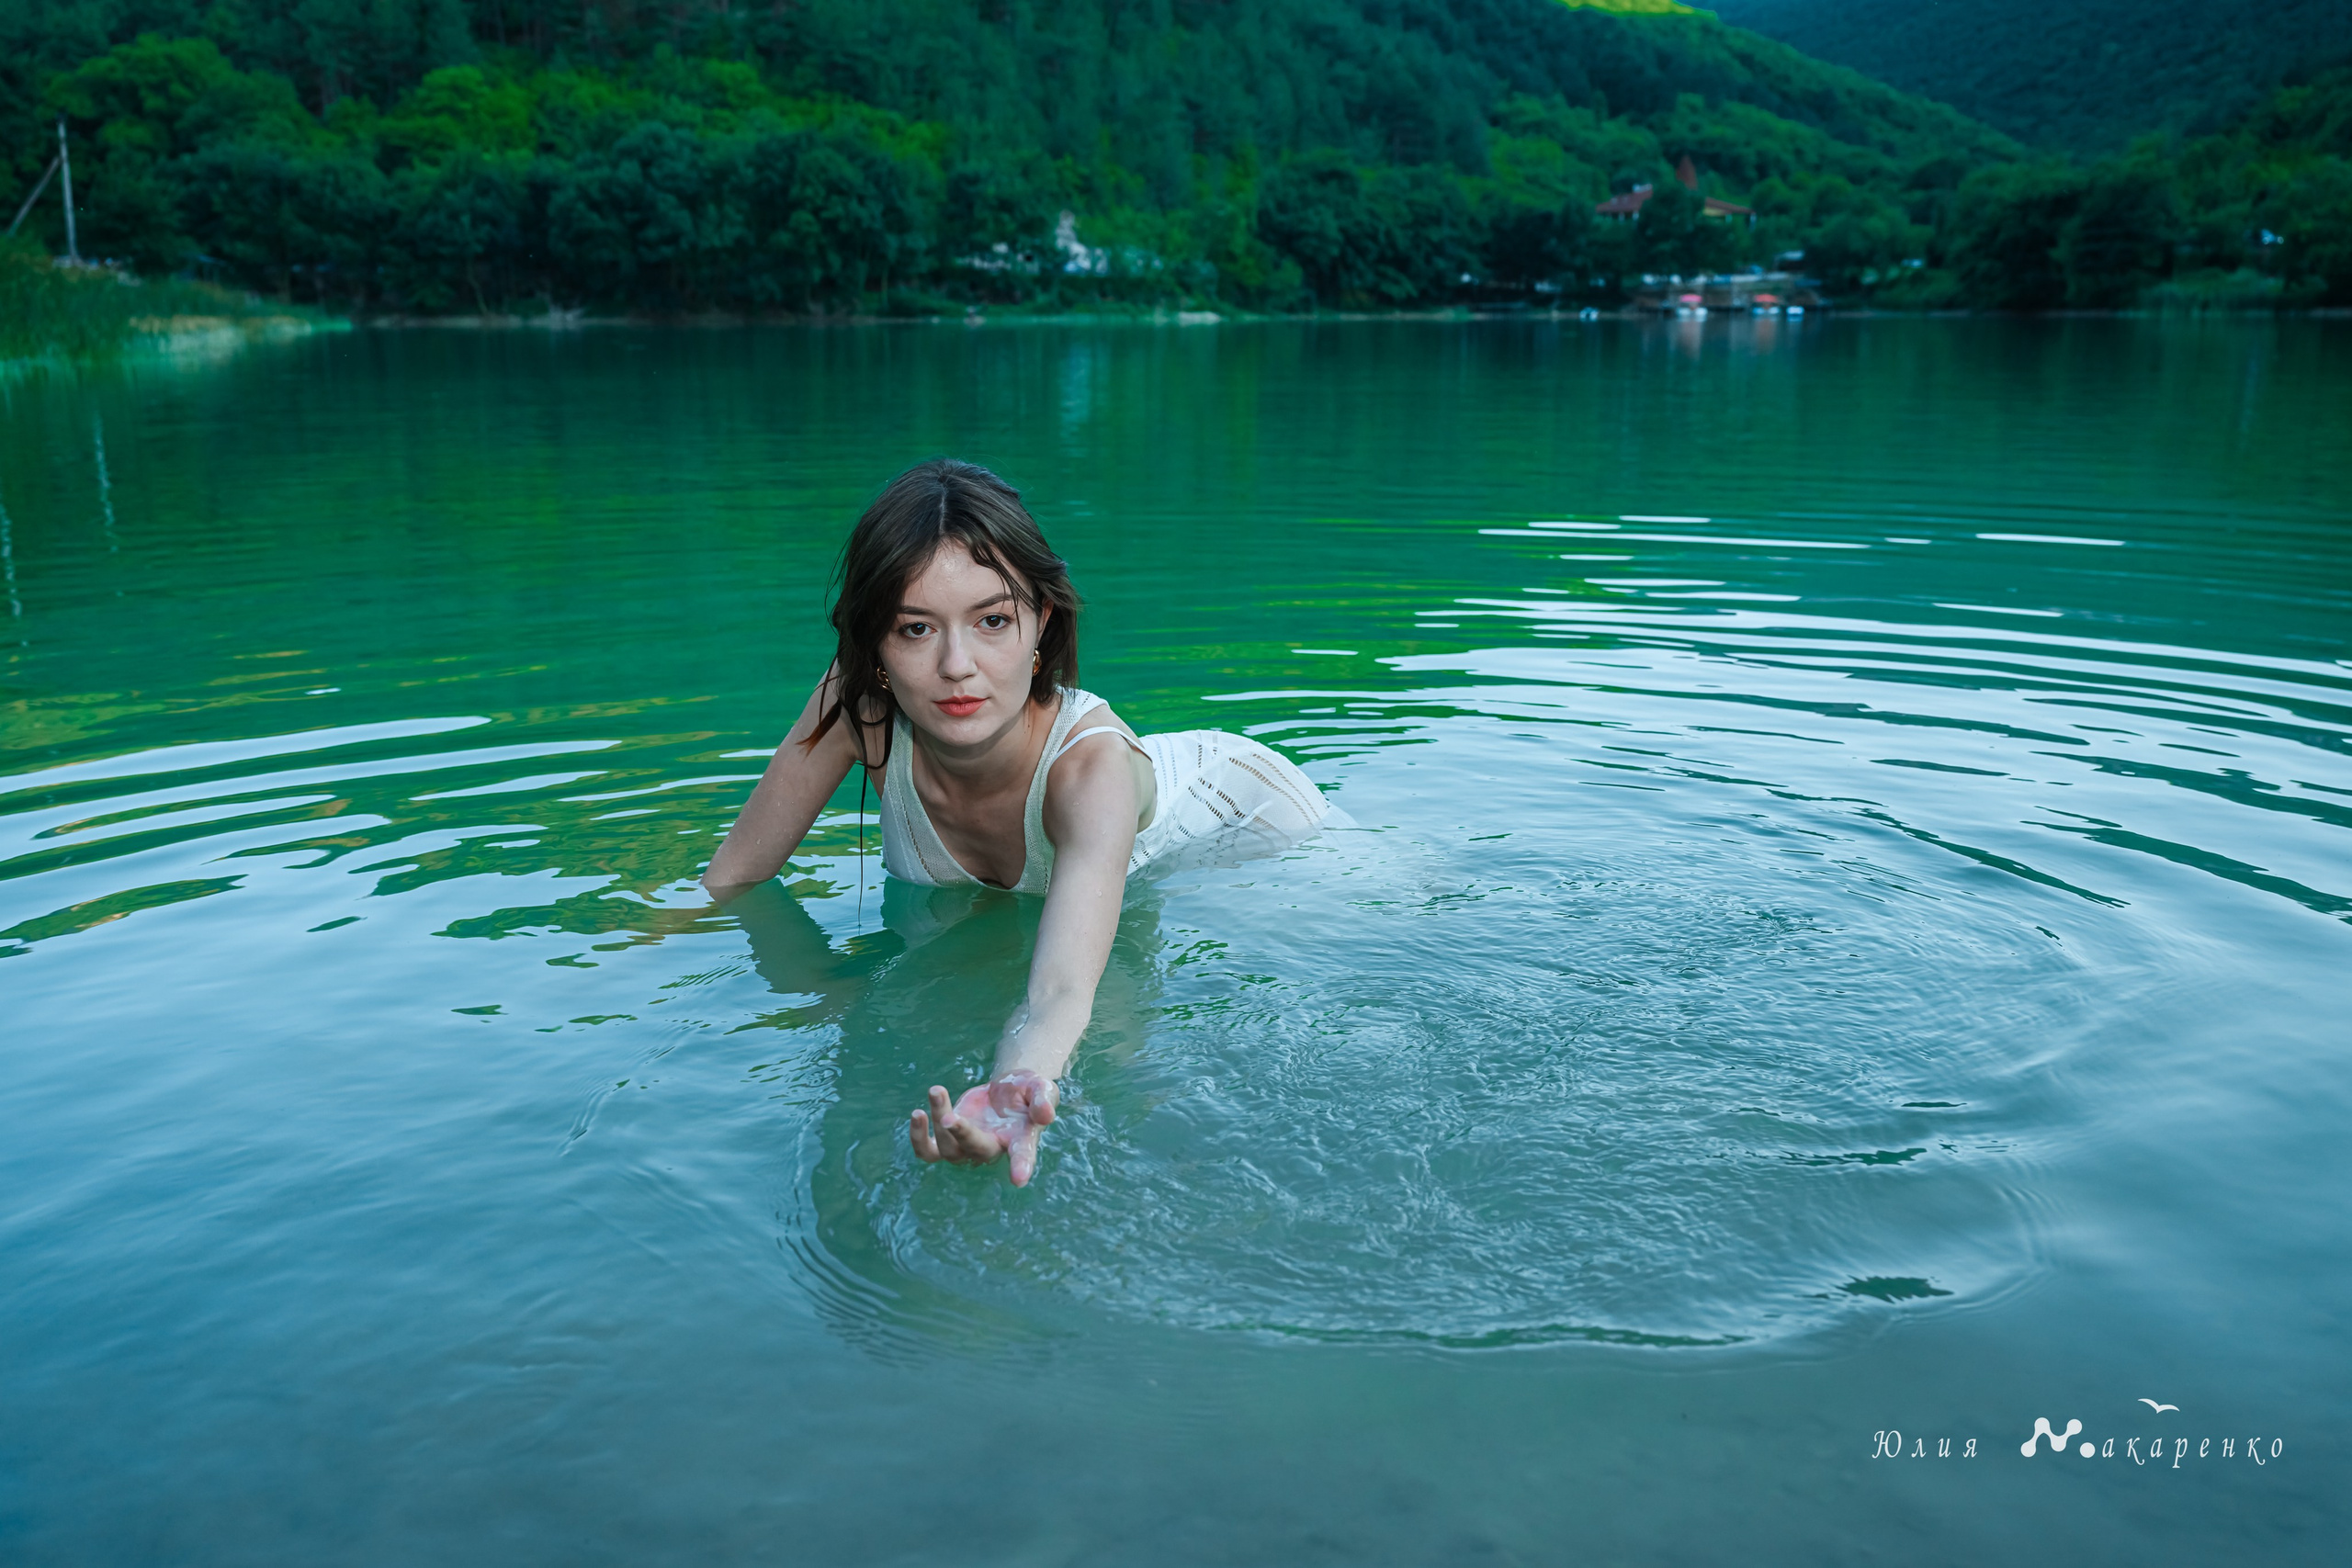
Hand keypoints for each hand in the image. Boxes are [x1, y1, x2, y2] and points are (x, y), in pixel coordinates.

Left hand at [909, 1069, 1057, 1185]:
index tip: (1019, 1179)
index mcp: (1019, 1140)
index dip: (1021, 1166)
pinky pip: (928, 1151)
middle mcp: (992, 1148)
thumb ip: (1044, 1099)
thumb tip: (1045, 1115)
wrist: (1008, 1090)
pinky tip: (918, 1114)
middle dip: (962, 1134)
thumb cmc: (1029, 1093)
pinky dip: (918, 1138)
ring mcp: (967, 1147)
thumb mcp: (1041, 1088)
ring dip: (938, 1123)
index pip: (1022, 1155)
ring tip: (937, 1090)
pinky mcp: (949, 1139)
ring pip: (948, 1148)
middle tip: (951, 1117)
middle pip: (976, 1149)